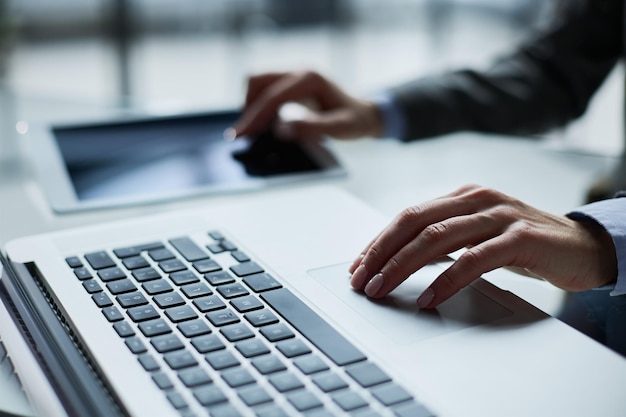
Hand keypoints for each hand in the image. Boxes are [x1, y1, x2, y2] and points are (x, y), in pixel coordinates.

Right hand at [230, 71, 382, 141]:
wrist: (364, 114)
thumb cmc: (355, 121)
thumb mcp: (340, 128)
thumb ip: (312, 128)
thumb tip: (281, 131)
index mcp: (309, 79)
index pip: (272, 96)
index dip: (254, 117)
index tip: (241, 135)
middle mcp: (299, 72)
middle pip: (258, 81)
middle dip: (248, 108)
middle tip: (244, 135)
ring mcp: (293, 76)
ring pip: (257, 83)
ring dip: (251, 106)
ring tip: (254, 131)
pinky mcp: (290, 84)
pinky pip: (265, 90)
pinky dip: (258, 106)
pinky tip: (263, 126)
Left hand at [349, 185, 617, 308]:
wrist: (583, 246)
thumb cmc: (523, 243)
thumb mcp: (477, 235)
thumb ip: (444, 241)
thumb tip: (398, 261)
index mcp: (462, 196)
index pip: (407, 215)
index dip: (377, 241)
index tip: (357, 266)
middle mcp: (476, 199)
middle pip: (414, 222)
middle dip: (380, 252)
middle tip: (361, 280)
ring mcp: (498, 215)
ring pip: (436, 237)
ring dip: (402, 266)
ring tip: (382, 288)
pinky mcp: (520, 238)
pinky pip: (474, 258)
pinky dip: (447, 279)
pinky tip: (429, 297)